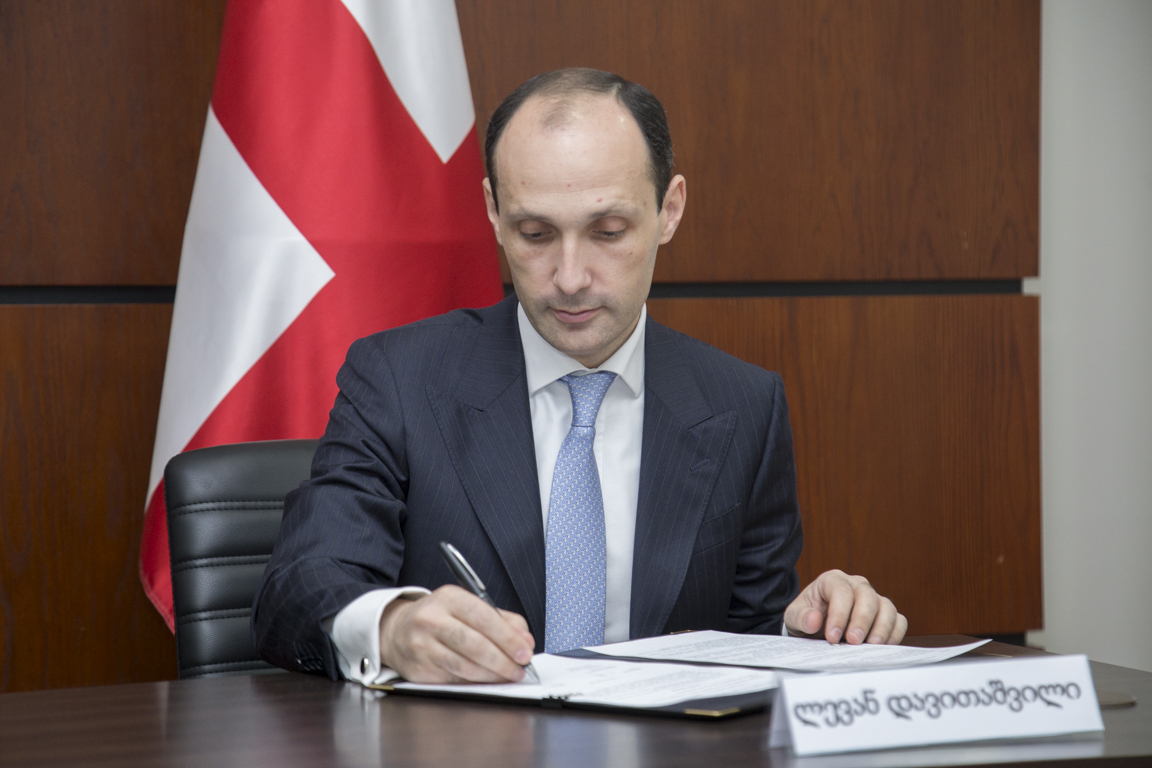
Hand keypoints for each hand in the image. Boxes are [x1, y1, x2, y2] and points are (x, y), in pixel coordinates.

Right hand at [378, 585, 535, 682]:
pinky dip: (474, 682)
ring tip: (508, 676)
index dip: (508, 638)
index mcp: (449, 598)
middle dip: (503, 660)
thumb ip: (502, 620)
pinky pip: (453, 679)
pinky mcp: (418, 669)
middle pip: (474, 644)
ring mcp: (422, 645)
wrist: (396, 630)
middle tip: (520, 669)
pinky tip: (486, 680)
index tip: (525, 651)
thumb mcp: (468, 607)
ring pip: (464, 666)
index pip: (484, 618)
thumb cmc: (440, 617)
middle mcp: (431, 619)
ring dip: (492, 675)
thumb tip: (525, 641)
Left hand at [783, 569, 906, 644]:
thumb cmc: (806, 617)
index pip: (841, 592)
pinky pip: (898, 619)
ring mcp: (873, 598)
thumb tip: (814, 620)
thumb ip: (800, 617)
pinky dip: (895, 633)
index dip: (839, 614)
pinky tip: (884, 646)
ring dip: (882, 627)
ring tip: (871, 646)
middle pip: (867, 597)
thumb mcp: (793, 617)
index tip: (832, 636)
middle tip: (853, 642)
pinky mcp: (884, 614)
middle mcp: (856, 585)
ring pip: (886, 606)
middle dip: (861, 620)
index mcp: (832, 580)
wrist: (814, 625)